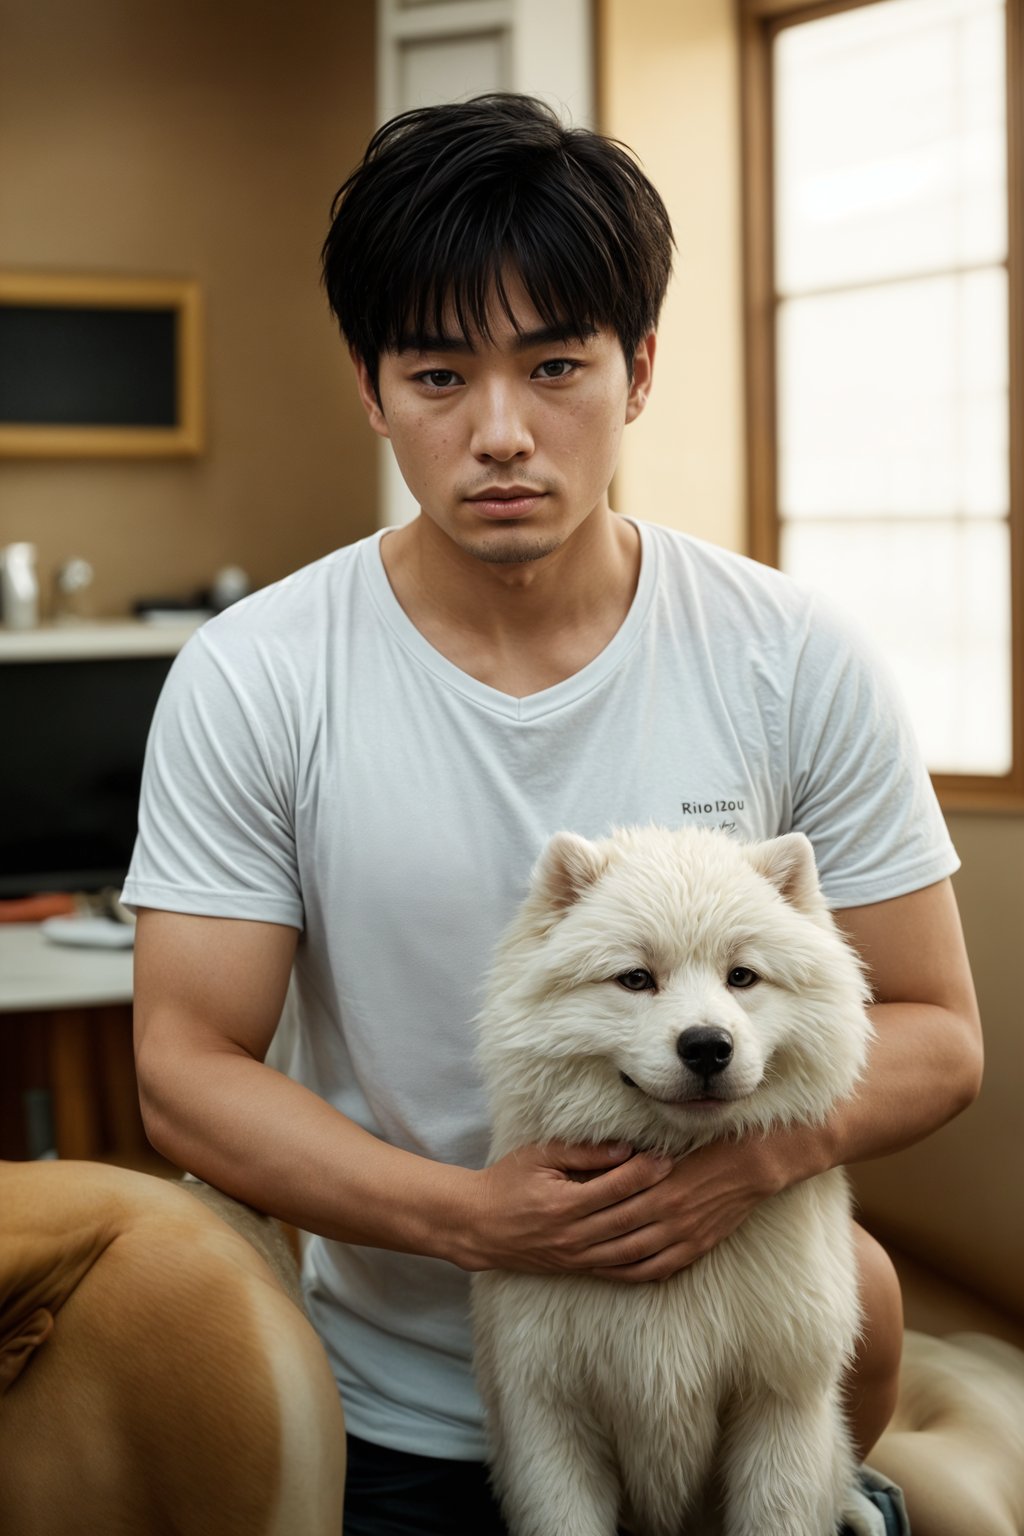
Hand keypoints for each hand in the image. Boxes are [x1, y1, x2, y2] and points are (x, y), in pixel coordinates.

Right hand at [458, 1140, 673, 1273]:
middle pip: (627, 1218)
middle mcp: (573, 1235)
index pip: (614, 1187)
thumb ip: (581, 1153)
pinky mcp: (577, 1269)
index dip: (643, 1172)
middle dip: (658, 1198)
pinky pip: (618, 1271)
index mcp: (563, 1204)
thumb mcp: (537, 1157)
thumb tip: (624, 1149)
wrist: (478, 1226)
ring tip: (680, 1212)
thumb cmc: (506, 1183)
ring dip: (658, 1232)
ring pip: (629, 1249)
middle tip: (684, 1181)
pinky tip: (666, 1251)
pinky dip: (644, 1263)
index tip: (666, 1157)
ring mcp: (576, 1257)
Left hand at [579, 1135, 786, 1282]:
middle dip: (591, 1241)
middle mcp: (670, 1214)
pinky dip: (639, 1273)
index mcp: (660, 1186)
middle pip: (620, 1233)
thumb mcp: (670, 1150)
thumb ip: (639, 1164)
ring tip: (586, 1262)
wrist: (750, 1165)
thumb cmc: (707, 1149)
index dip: (589, 1212)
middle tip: (566, 1244)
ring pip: (637, 1257)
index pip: (615, 1204)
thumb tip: (605, 1167)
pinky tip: (624, 1273)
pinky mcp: (697, 1246)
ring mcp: (684, 1234)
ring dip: (609, 1262)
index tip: (567, 1214)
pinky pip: (662, 1268)